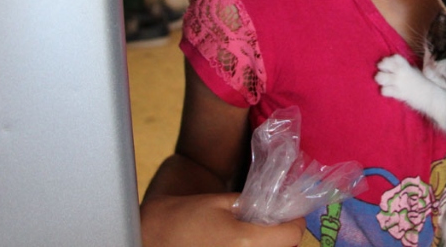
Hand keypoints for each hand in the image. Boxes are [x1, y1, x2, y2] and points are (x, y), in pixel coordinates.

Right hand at [140, 192, 304, 246]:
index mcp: (246, 240)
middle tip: (272, 224)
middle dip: (281, 237)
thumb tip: (274, 207)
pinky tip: (240, 245)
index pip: (292, 235)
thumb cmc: (183, 217)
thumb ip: (251, 205)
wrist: (151, 238)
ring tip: (253, 235)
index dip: (294, 222)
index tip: (289, 215)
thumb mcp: (220, 202)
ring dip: (268, 246)